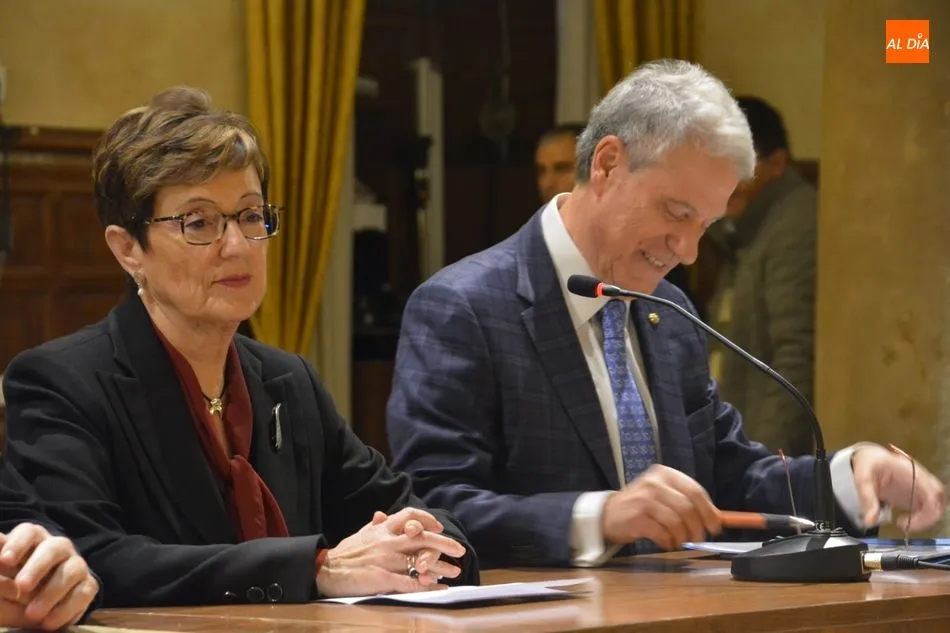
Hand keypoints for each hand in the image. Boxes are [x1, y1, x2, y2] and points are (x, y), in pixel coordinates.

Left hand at [0, 523, 98, 629]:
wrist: (37, 607)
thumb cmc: (14, 584)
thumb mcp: (3, 572)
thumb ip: (0, 562)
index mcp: (34, 541)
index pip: (29, 532)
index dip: (19, 544)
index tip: (5, 560)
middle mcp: (59, 548)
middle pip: (54, 548)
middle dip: (38, 566)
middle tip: (21, 586)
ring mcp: (76, 565)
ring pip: (72, 570)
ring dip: (52, 592)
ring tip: (32, 614)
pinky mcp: (88, 586)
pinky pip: (83, 593)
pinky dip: (66, 609)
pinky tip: (48, 623)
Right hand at [316, 507, 465, 597]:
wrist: (325, 570)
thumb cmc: (344, 553)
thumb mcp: (360, 534)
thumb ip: (375, 526)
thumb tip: (381, 515)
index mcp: (382, 529)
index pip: (409, 515)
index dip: (427, 520)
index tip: (439, 528)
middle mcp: (387, 541)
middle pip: (421, 537)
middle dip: (443, 543)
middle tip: (460, 550)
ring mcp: (386, 560)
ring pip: (419, 560)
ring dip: (440, 566)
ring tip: (455, 571)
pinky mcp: (382, 578)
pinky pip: (410, 581)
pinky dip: (426, 585)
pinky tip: (439, 588)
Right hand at [602, 465, 721, 549]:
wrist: (609, 514)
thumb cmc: (642, 505)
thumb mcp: (664, 495)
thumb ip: (688, 502)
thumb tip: (717, 519)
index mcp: (665, 474)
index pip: (695, 491)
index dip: (708, 511)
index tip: (715, 527)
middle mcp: (654, 483)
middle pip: (688, 508)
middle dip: (697, 528)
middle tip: (698, 539)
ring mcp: (644, 499)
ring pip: (676, 522)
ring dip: (682, 537)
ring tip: (679, 541)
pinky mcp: (636, 517)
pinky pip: (662, 533)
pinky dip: (668, 541)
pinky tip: (665, 542)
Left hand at [852, 444, 945, 530]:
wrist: (869, 457)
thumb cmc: (869, 462)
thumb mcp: (863, 477)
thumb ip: (867, 498)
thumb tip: (870, 520)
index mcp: (911, 471)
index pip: (932, 491)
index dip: (927, 510)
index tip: (909, 522)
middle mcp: (920, 479)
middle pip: (938, 500)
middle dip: (927, 517)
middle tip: (905, 526)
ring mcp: (919, 487)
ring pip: (935, 505)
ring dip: (924, 519)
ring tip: (902, 524)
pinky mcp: (916, 494)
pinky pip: (927, 509)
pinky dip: (919, 519)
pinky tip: (902, 521)